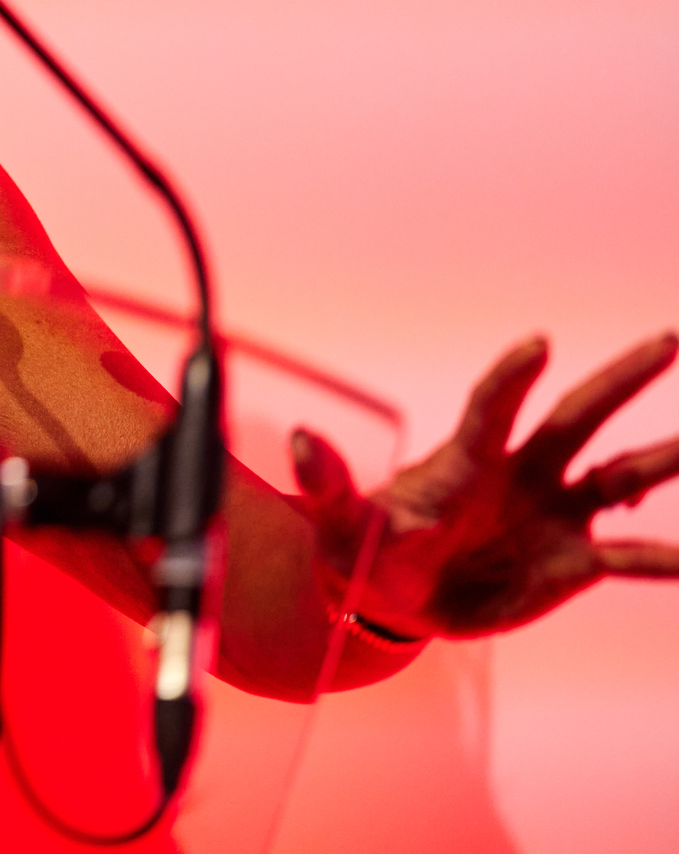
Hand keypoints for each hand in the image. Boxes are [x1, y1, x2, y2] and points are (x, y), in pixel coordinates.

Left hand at [291, 332, 678, 638]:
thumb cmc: (363, 550)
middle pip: (578, 416)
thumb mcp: (340, 524)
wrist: (394, 600)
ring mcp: (551, 513)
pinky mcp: (570, 562)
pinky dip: (666, 557)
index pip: (491, 409)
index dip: (510, 378)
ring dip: (665, 458)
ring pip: (622, 476)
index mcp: (465, 463)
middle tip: (668, 338)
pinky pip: (629, 556)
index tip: (537, 342)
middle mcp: (519, 475)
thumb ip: (328, 484)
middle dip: (622, 378)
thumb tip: (297, 439)